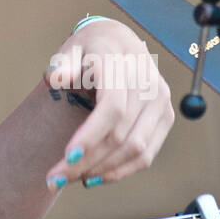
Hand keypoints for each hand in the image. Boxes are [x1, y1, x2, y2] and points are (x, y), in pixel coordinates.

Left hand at [42, 18, 173, 187]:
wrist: (119, 40)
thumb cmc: (89, 48)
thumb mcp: (70, 49)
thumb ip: (61, 64)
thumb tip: (55, 77)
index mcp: (121, 63)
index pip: (112, 106)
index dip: (91, 135)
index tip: (66, 157)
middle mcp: (147, 82)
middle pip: (121, 134)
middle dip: (87, 161)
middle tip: (55, 177)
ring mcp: (160, 101)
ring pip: (136, 148)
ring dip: (102, 170)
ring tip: (70, 178)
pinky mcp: (165, 117)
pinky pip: (147, 154)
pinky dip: (121, 170)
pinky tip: (94, 177)